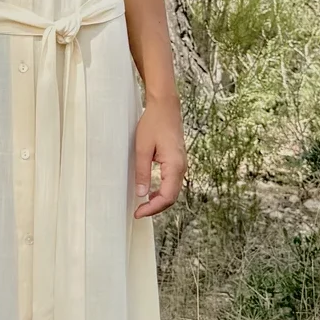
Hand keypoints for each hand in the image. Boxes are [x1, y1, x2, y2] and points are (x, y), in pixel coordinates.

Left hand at [132, 97, 186, 217]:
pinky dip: (162, 191)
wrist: (165, 106)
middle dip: (156, 207)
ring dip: (159, 200)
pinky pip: (172, 182)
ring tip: (143, 204)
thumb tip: (142, 194)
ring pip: (173, 191)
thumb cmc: (154, 123)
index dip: (152, 208)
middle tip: (139, 212)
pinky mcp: (178, 161)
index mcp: (174, 165)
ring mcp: (181, 164)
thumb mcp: (142, 148)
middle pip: (172, 197)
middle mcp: (181, 167)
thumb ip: (142, 172)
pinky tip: (151, 191)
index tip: (138, 212)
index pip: (167, 197)